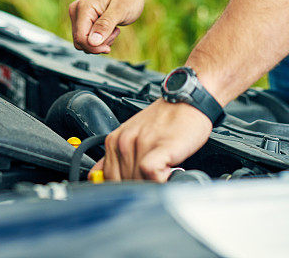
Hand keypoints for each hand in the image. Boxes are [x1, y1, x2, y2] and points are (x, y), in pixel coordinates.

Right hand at [69, 0, 144, 53]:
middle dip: (98, 45)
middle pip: (80, 42)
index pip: (81, 38)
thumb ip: (105, 25)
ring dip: (101, 42)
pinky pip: (88, 39)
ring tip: (114, 29)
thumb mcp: (120, 10)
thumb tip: (92, 42)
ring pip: (83, 43)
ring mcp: (79, 16)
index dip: (94, 47)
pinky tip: (111, 29)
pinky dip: (100, 40)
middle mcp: (76, 11)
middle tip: (115, 32)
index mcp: (83, 8)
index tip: (109, 47)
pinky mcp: (84, 21)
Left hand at [89, 98, 212, 181]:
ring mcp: (141, 144)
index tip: (140, 180)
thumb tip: (100, 178)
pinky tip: (169, 168)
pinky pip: (152, 175)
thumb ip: (117, 157)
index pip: (109, 180)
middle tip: (155, 172)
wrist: (188, 102)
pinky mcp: (160, 147)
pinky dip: (162, 179)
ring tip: (163, 167)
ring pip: (138, 183)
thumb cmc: (166, 120)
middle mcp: (124, 142)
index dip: (126, 186)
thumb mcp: (134, 135)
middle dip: (140, 186)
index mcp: (115, 141)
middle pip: (124, 184)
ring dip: (153, 182)